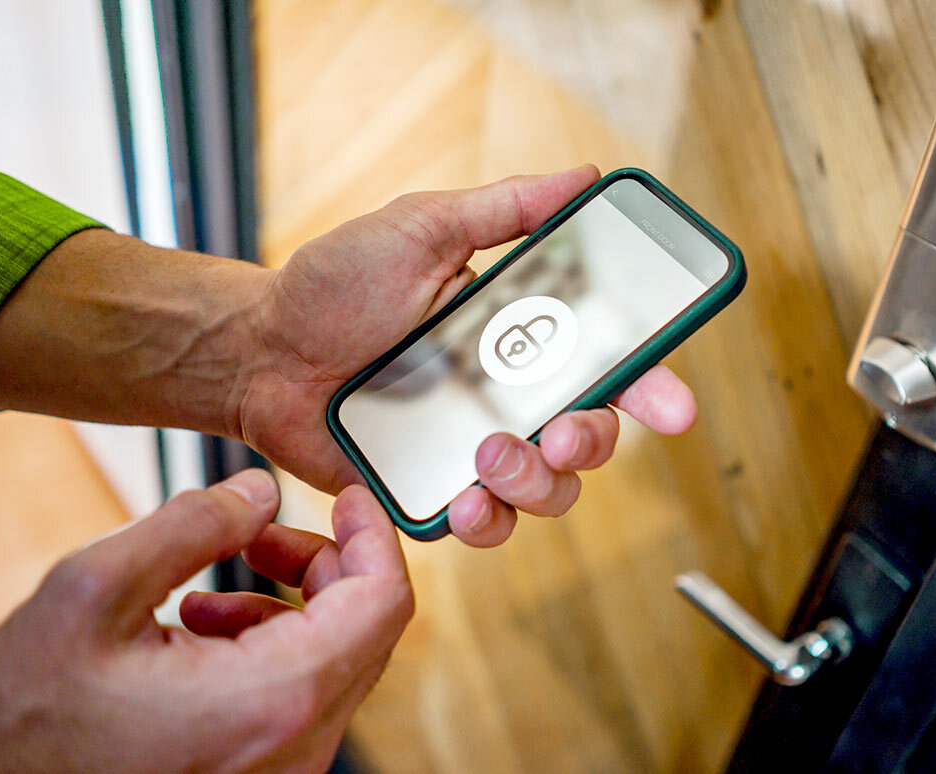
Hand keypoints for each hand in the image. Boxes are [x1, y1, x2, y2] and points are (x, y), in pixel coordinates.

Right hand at [0, 470, 412, 772]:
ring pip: (336, 663)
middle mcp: (294, 748)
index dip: (375, 536)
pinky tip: (204, 634)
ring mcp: (283, 772)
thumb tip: (261, 492)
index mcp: (272, 700)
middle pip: (367, 630)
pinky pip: (301, 700)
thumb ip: (192, 525)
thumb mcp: (92, 591)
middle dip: (323, 565)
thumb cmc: (23, 723)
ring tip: (210, 591)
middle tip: (261, 537)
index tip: (350, 498)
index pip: (383, 602)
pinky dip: (271, 651)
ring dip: (289, 607)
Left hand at [235, 166, 697, 544]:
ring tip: (487, 456)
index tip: (675, 407)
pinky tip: (464, 501)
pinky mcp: (433, 489)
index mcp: (519, 336)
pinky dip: (488, 521)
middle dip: (593, 443)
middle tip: (557, 432)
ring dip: (537, 484)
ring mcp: (472, 447)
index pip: (607, 363)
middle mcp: (508, 396)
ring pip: (550, 491)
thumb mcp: (422, 229)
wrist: (261, 349)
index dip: (652, 386)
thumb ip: (505, 210)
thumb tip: (585, 176)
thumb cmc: (336, 286)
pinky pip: (486, 523)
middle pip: (592, 437)